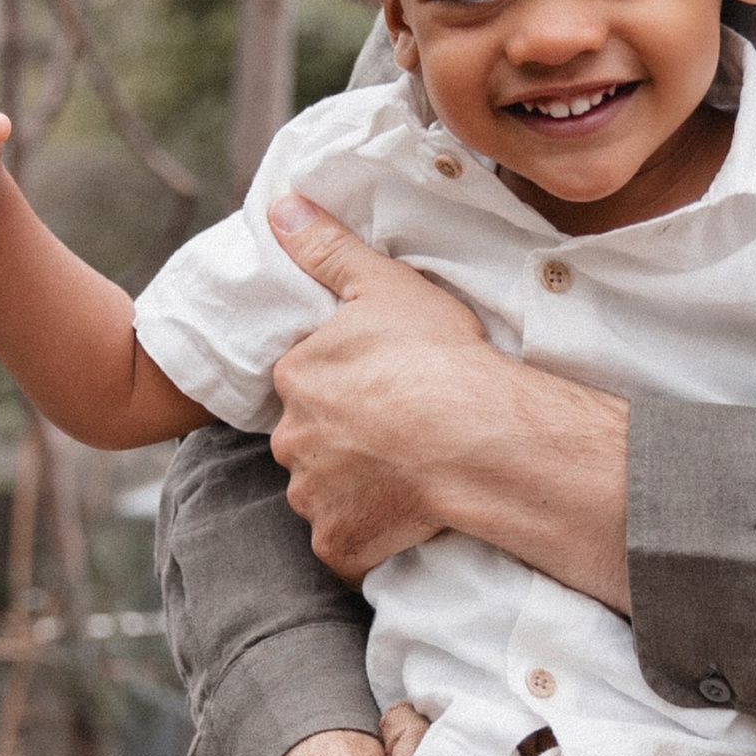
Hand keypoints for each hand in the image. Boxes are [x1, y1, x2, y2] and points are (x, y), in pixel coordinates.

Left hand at [264, 191, 503, 579]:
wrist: (475, 435)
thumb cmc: (436, 356)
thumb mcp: (384, 285)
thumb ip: (328, 249)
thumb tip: (280, 207)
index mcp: (297, 376)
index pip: (305, 384)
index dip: (345, 387)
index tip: (383, 390)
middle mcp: (291, 439)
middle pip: (308, 441)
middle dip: (341, 442)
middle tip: (398, 435)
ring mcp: (313, 496)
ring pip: (323, 495)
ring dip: (353, 492)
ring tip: (407, 477)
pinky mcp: (340, 543)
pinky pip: (345, 547)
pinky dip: (367, 540)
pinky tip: (403, 522)